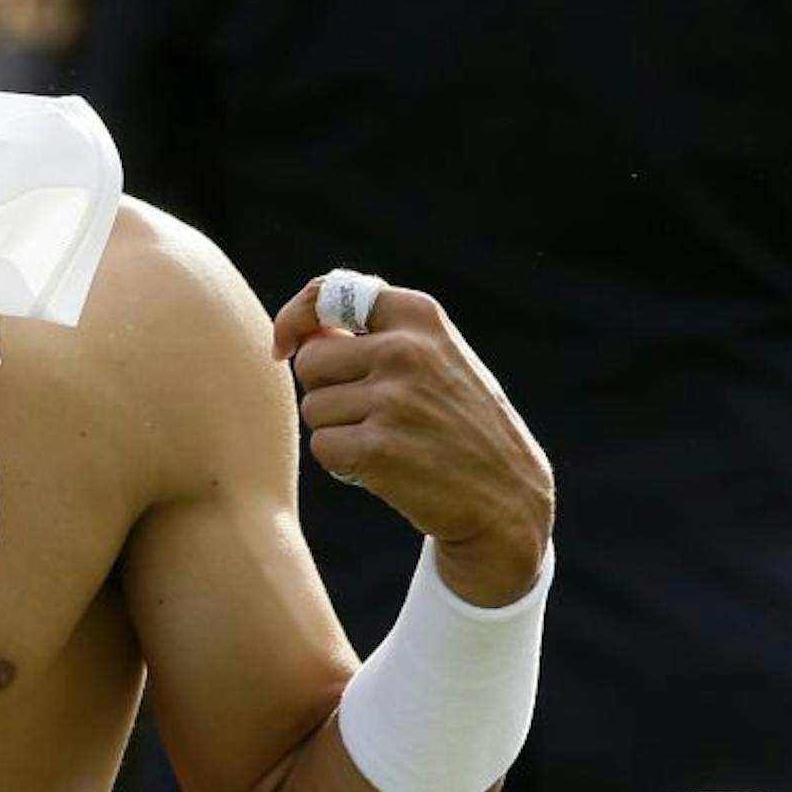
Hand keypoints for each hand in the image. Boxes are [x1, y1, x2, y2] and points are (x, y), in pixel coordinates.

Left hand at [274, 279, 555, 607]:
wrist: (508, 497)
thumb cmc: (456, 421)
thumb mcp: (435, 356)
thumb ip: (376, 333)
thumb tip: (298, 332)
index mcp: (421, 315)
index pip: (327, 294)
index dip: (294, 317)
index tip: (283, 344)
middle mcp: (407, 350)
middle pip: (310, 361)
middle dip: (326, 389)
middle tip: (372, 412)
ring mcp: (394, 399)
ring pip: (313, 408)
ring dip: (338, 430)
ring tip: (389, 440)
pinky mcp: (380, 449)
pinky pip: (324, 447)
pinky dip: (343, 463)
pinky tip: (385, 467)